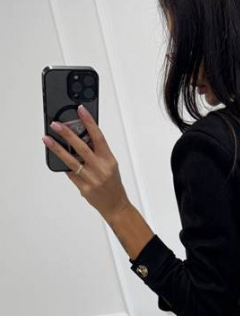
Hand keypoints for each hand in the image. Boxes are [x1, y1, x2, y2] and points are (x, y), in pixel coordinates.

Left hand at [42, 105, 129, 221]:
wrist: (115, 205)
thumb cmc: (113, 184)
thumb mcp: (110, 164)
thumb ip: (97, 152)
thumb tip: (80, 137)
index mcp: (108, 160)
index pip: (98, 137)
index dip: (89, 122)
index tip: (80, 110)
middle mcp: (100, 169)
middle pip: (81, 147)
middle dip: (67, 134)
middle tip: (56, 124)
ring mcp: (91, 179)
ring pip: (71, 161)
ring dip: (57, 148)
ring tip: (47, 139)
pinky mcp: (83, 188)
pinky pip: (70, 173)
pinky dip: (64, 165)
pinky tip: (57, 157)